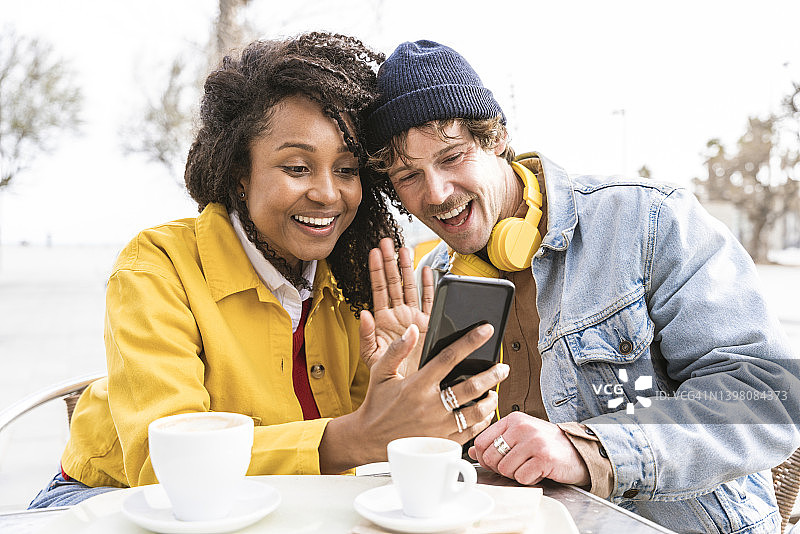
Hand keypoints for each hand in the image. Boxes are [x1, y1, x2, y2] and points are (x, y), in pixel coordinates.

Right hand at [353, 322, 508, 460]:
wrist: (367, 440)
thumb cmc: (376, 405)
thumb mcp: (380, 373)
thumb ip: (396, 350)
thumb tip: (413, 330)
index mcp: (416, 385)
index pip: (449, 358)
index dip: (470, 341)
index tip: (486, 330)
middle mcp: (429, 406)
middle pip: (470, 387)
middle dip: (492, 374)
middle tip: (502, 367)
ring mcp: (437, 427)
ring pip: (475, 412)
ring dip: (491, 400)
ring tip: (495, 391)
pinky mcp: (441, 443)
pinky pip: (470, 432)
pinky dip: (482, 422)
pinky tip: (485, 413)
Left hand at [359, 237, 433, 374]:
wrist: (407, 391)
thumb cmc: (386, 376)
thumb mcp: (371, 357)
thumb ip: (365, 336)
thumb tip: (362, 313)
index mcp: (382, 321)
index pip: (378, 290)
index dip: (375, 270)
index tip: (372, 252)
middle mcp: (398, 316)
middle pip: (393, 283)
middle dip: (390, 261)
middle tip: (387, 241)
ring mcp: (414, 319)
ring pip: (410, 287)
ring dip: (407, 268)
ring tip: (404, 248)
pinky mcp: (429, 325)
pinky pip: (429, 301)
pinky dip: (429, 286)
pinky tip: (426, 270)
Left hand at [468, 412, 589, 485]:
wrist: (577, 451)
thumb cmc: (546, 445)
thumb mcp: (519, 437)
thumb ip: (496, 442)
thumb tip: (472, 451)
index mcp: (513, 419)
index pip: (481, 441)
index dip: (483, 458)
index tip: (495, 462)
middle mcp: (522, 427)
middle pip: (491, 457)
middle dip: (500, 468)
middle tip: (516, 466)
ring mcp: (533, 441)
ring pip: (505, 469)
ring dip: (516, 474)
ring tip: (529, 466)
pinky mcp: (544, 457)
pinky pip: (521, 477)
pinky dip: (529, 479)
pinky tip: (538, 471)